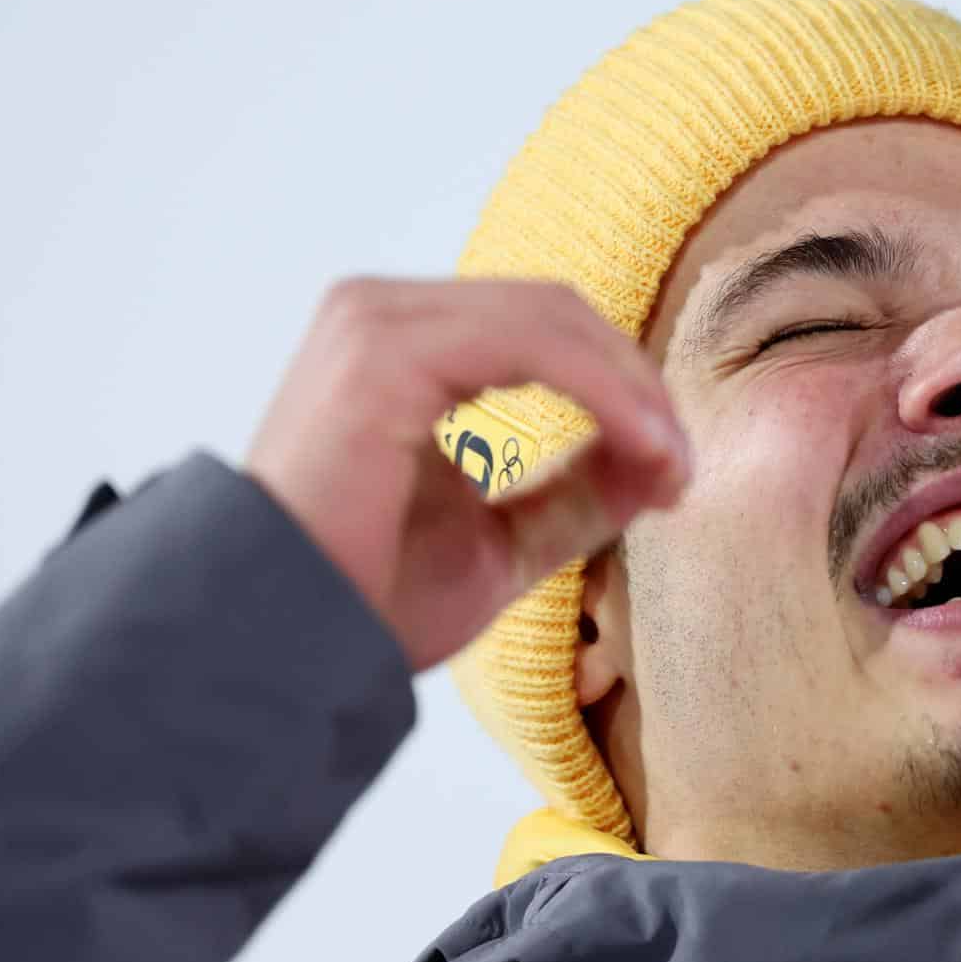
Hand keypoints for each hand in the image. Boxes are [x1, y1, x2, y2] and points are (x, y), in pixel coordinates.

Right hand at [245, 278, 690, 670]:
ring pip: (552, 319)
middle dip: (639, 386)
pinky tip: (643, 445)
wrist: (276, 649)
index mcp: (402, 350)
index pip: (544, 330)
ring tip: (672, 465)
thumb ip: (572, 494)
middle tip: (684, 468)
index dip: (626, 389)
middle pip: (556, 312)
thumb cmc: (364, 604)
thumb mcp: (500, 543)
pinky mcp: (382, 351)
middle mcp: (382, 317)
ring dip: (631, 389)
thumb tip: (661, 460)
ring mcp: (376, 324)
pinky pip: (530, 343)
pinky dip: (603, 389)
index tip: (677, 473)